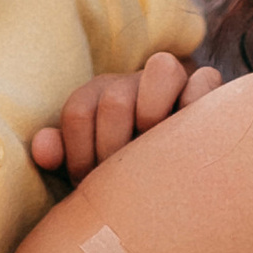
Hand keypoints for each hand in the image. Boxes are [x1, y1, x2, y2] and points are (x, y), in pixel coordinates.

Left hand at [30, 52, 222, 182]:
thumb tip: (43, 148)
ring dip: (154, 116)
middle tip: (123, 179)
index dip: (79, 155)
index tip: (89, 183)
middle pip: (115, 100)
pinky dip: (197, 106)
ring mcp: (173, 80)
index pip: (78, 112)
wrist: (176, 177)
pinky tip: (190, 145)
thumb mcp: (90, 168)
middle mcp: (132, 83)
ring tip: (156, 155)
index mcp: (98, 97)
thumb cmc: (124, 175)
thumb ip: (63, 156)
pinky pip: (206, 81)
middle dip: (115, 149)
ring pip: (162, 69)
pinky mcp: (209, 90)